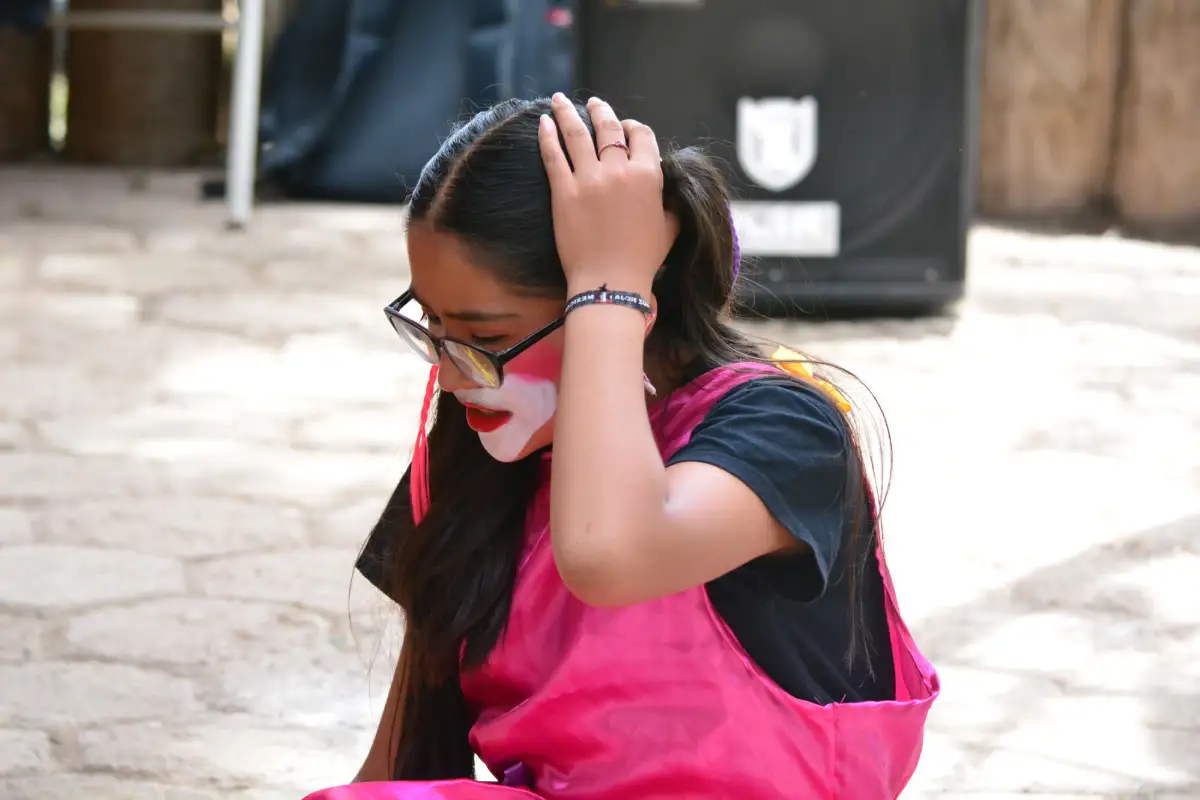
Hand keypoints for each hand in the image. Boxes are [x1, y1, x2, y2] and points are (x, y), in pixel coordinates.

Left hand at [539, 93, 676, 294]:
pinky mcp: (564, 192)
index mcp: (648, 176)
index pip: (642, 136)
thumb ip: (671, 203)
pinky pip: (553, 155)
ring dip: (567, 112)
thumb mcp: (670, 228)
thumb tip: (669, 191)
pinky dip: (546, 135)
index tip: (626, 127)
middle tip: (593, 103)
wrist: (610, 281)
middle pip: (609, 129)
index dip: (633, 127)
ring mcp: (589, 180)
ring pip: (577, 134)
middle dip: (600, 111)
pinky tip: (542, 122)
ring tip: (560, 99)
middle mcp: (619, 171)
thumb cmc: (643, 259)